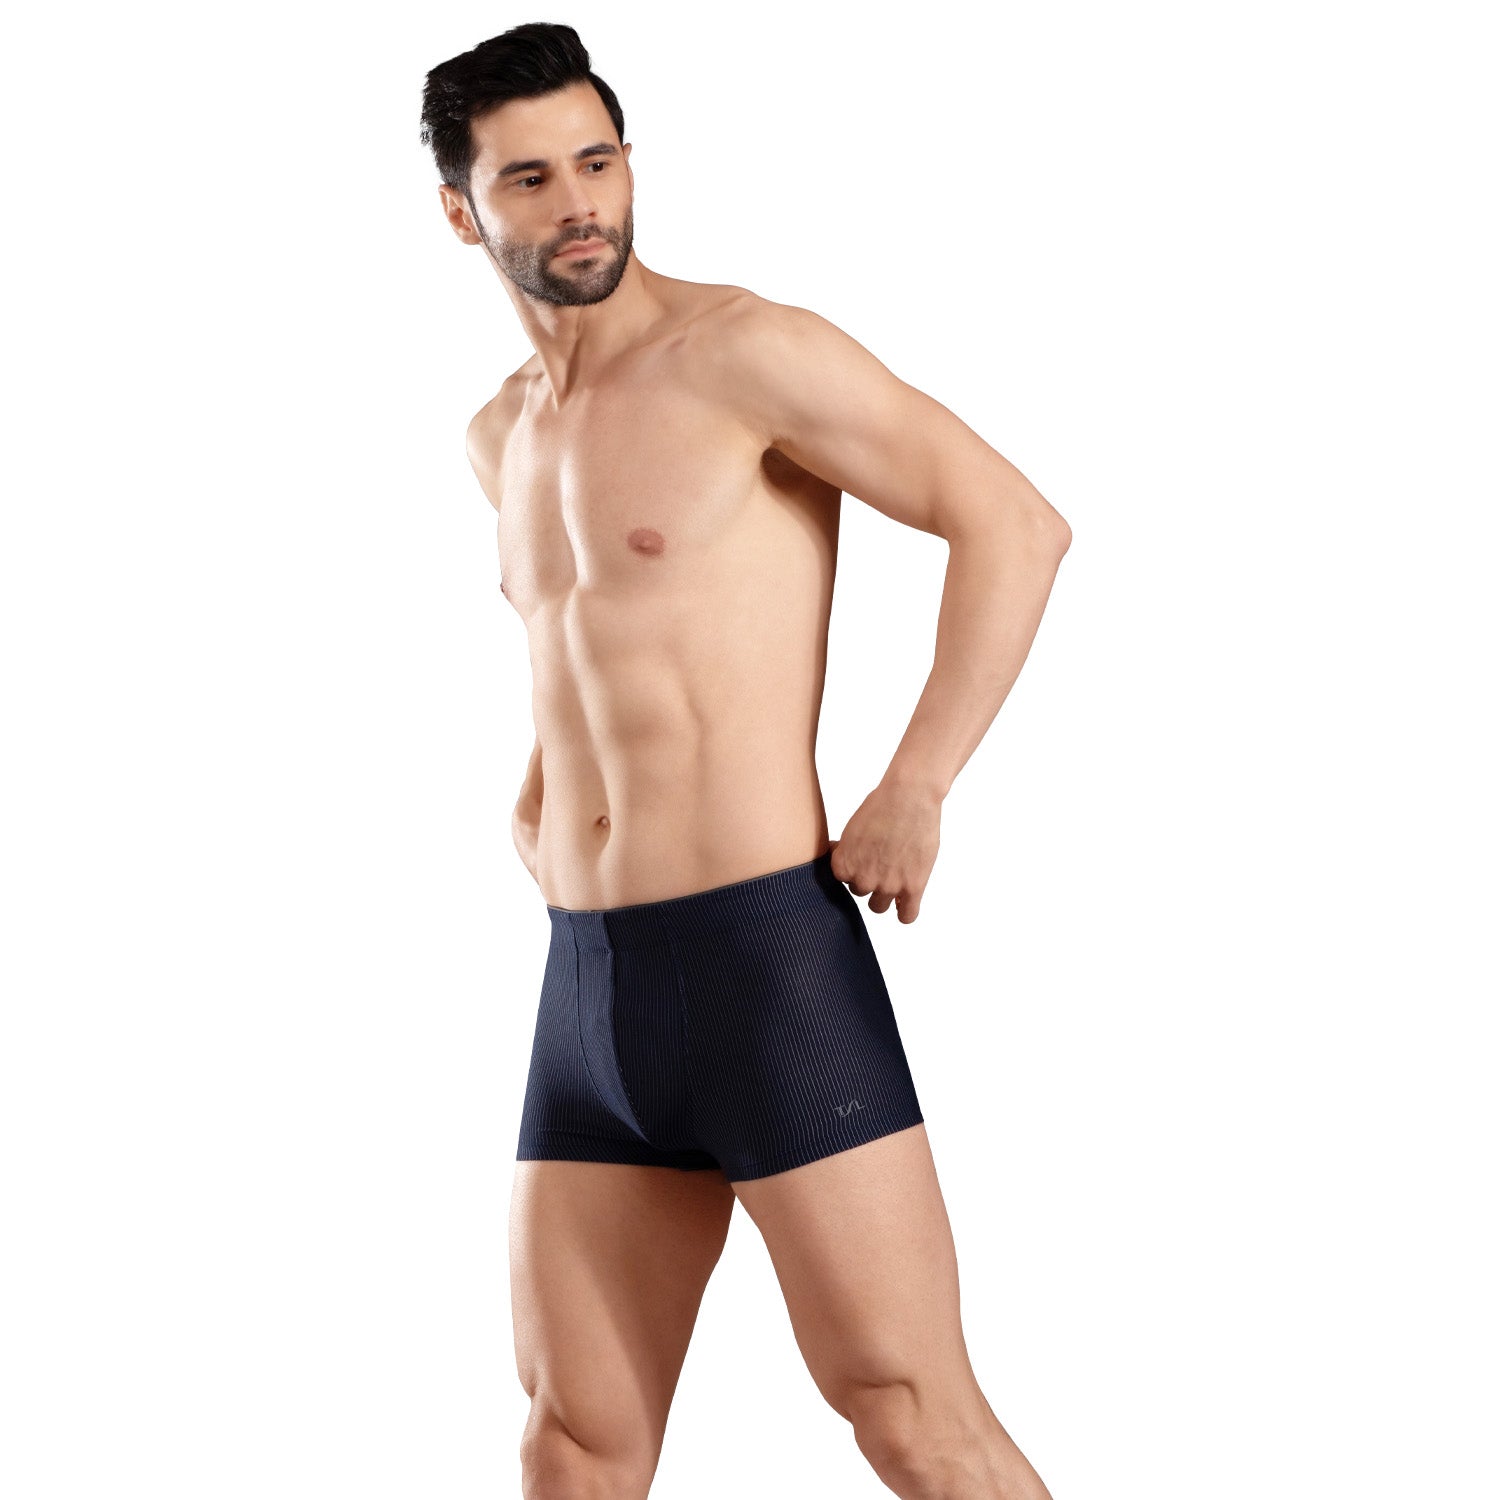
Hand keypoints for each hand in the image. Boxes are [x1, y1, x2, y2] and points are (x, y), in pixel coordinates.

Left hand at [828, 779, 941, 922]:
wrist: (909, 797)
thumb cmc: (881, 805)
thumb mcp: (852, 828)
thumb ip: (845, 851)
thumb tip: (837, 857)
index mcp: (844, 865)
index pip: (841, 880)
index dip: (852, 867)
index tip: (861, 858)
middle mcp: (863, 879)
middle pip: (859, 892)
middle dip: (868, 879)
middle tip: (881, 860)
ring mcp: (888, 886)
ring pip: (878, 906)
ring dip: (883, 895)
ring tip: (893, 875)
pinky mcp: (913, 887)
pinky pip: (906, 917)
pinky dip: (904, 912)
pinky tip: (905, 901)